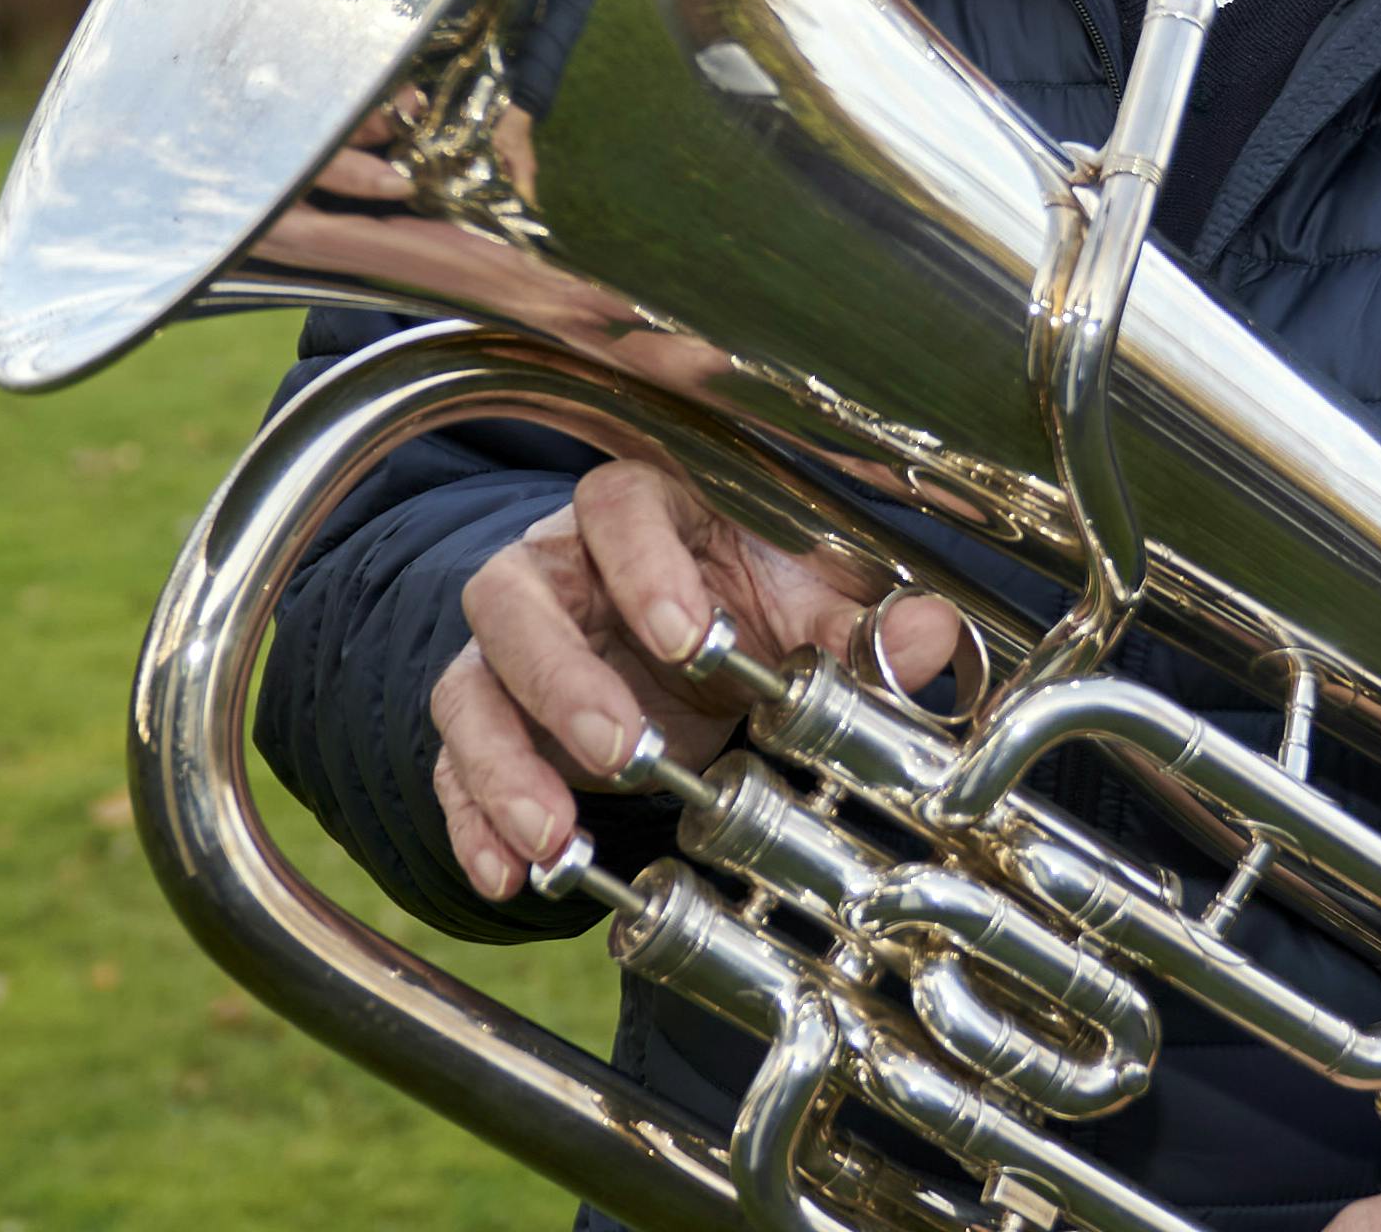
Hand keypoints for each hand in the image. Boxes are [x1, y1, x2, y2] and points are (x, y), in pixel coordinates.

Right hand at [428, 456, 963, 903]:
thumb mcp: (810, 603)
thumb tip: (926, 636)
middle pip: (513, 595)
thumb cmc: (749, 595)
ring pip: (469, 684)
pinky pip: (453, 764)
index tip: (690, 639)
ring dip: (502, 764)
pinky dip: (472, 820)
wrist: (693, 638)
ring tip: (551, 838)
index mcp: (643, 513)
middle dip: (559, 676)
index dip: (645, 566)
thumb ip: (858, 624)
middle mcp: (556, 569)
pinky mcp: (488, 719)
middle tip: (620, 750)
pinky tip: (508, 873)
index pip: (617, 506)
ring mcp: (510, 647)